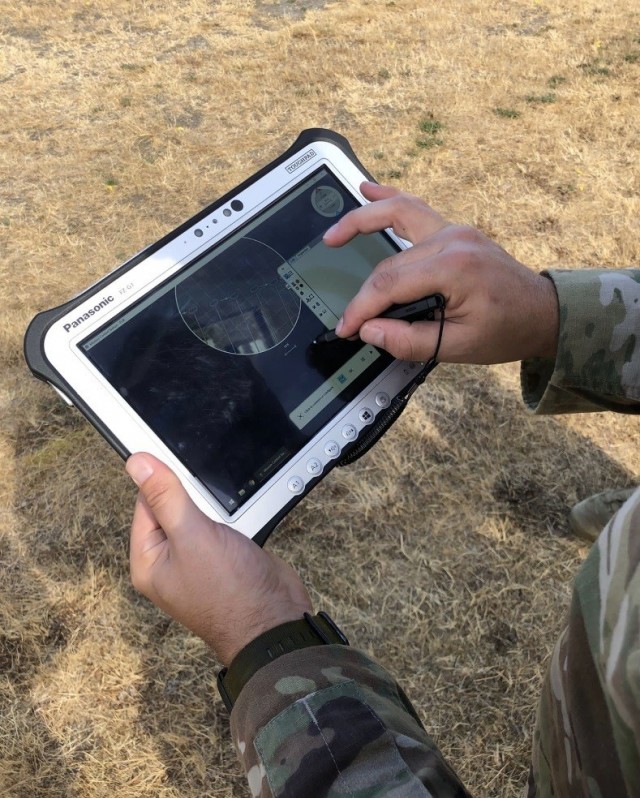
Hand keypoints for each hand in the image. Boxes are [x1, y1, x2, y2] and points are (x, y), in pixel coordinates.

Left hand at [127, 453, 312, 665]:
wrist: (275, 620)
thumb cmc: (229, 592)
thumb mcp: (191, 536)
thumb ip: (166, 497)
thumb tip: (138, 464)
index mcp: (149, 560)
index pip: (144, 504)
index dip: (162, 482)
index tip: (181, 465)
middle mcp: (170, 561)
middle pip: (172, 506)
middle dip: (194, 495)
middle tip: (211, 503)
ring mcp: (199, 559)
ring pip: (200, 514)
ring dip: (216, 506)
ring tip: (228, 521)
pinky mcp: (225, 556)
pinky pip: (222, 525)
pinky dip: (233, 517)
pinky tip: (243, 521)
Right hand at [324, 182, 558, 364]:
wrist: (542, 312)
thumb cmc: (508, 329)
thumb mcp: (460, 347)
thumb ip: (410, 340)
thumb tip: (370, 331)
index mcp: (455, 268)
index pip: (391, 284)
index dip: (363, 308)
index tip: (347, 328)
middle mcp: (453, 240)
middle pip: (390, 262)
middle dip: (363, 292)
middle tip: (347, 318)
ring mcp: (454, 229)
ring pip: (397, 215)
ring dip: (362, 219)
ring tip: (333, 234)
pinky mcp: (453, 230)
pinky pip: (415, 208)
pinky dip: (389, 198)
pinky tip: (368, 189)